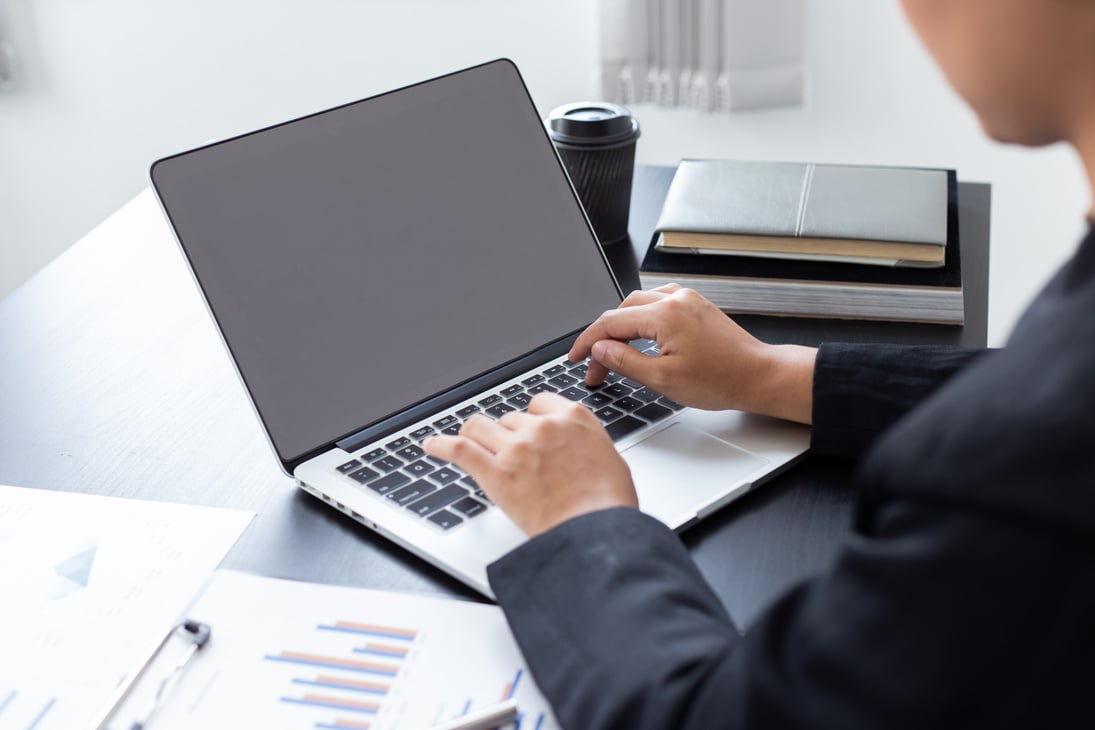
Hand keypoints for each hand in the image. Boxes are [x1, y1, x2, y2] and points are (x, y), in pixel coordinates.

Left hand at [423, 393, 636, 536]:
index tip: (526, 429)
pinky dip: (441, 446)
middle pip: (510, 419)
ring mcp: (516, 448)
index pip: (538, 404)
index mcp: (573, 418)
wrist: (597, 533)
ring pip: (481, 426)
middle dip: (508, 435)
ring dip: (476, 436)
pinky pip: (460, 449)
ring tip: (469, 442)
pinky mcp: (496, 472)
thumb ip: (584, 443)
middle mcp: (542, 427)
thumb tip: (575, 449)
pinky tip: (430, 446)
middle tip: (509, 455)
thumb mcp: (609, 459)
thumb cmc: (608, 504)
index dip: (530, 419)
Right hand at [569, 284, 815, 422]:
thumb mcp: (663, 379)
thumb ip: (626, 361)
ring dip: (621, 326)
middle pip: (622, 311)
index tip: (575, 358)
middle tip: (596, 366)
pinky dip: (642, 318)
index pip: (610, 323)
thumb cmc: (721, 380)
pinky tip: (640, 335)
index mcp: (664, 315)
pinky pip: (658, 302)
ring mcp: (687, 299)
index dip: (586, 342)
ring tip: (614, 353)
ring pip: (639, 304)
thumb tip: (600, 349)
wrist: (759, 375)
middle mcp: (675, 299)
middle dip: (603, 338)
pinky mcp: (696, 305)